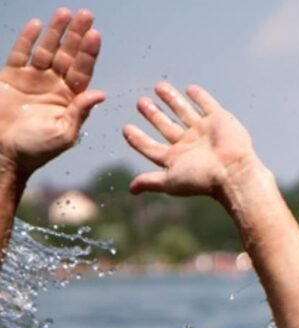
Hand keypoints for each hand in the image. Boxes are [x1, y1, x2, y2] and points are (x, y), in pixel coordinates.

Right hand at [0, 8, 103, 178]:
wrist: (4, 153)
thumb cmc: (36, 149)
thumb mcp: (64, 133)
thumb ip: (80, 112)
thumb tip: (100, 94)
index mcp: (70, 99)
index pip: (82, 70)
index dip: (89, 53)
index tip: (96, 35)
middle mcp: (54, 86)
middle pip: (68, 55)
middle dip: (77, 36)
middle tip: (87, 15)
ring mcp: (33, 79)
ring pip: (47, 50)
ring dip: (56, 32)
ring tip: (65, 13)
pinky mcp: (12, 77)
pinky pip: (21, 54)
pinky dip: (28, 39)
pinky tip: (38, 24)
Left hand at [123, 82, 260, 198]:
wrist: (234, 171)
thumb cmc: (203, 179)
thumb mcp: (171, 181)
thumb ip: (151, 181)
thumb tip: (131, 190)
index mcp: (177, 158)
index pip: (152, 147)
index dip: (138, 139)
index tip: (126, 129)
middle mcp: (189, 144)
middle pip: (166, 126)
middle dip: (153, 115)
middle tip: (140, 103)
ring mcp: (204, 131)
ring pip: (183, 112)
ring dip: (171, 100)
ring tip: (158, 87)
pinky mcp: (219, 120)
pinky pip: (207, 105)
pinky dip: (200, 97)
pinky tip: (190, 90)